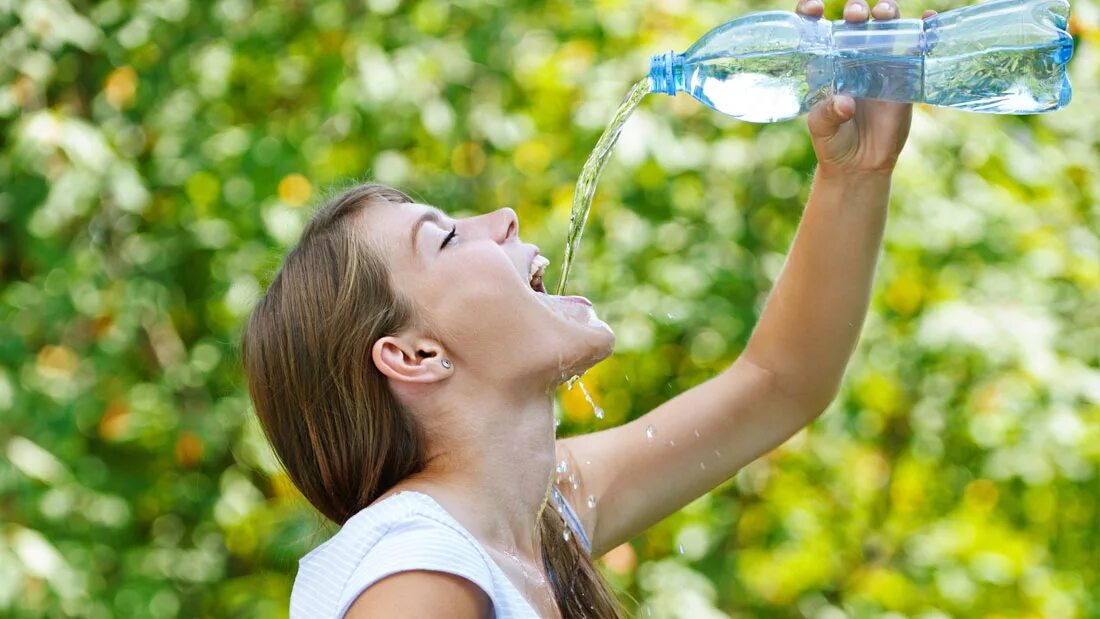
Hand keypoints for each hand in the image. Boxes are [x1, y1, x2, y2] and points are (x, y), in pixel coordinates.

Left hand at [795, 0, 937, 176]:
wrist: (861, 165)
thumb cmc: (833, 143)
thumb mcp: (821, 129)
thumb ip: (828, 113)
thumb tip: (846, 102)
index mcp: (825, 64)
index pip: (816, 30)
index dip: (812, 12)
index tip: (815, 8)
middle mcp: (851, 58)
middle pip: (855, 21)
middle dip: (855, 10)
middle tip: (855, 16)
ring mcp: (879, 64)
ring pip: (885, 28)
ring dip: (886, 13)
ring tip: (884, 14)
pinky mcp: (903, 76)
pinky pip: (915, 48)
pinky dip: (924, 29)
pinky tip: (929, 18)